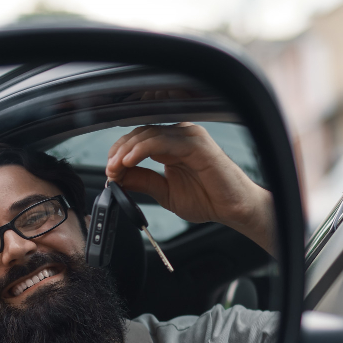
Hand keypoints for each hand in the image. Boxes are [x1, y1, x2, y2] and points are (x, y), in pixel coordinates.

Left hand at [105, 123, 275, 253]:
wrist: (233, 209)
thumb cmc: (208, 199)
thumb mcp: (165, 192)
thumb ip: (143, 181)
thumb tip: (117, 177)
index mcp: (172, 145)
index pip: (139, 139)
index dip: (120, 153)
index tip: (109, 171)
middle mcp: (180, 136)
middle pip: (140, 133)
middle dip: (119, 151)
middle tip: (109, 170)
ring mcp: (189, 137)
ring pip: (149, 134)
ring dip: (127, 150)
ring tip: (115, 167)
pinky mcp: (196, 144)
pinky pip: (162, 141)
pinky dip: (142, 150)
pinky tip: (129, 161)